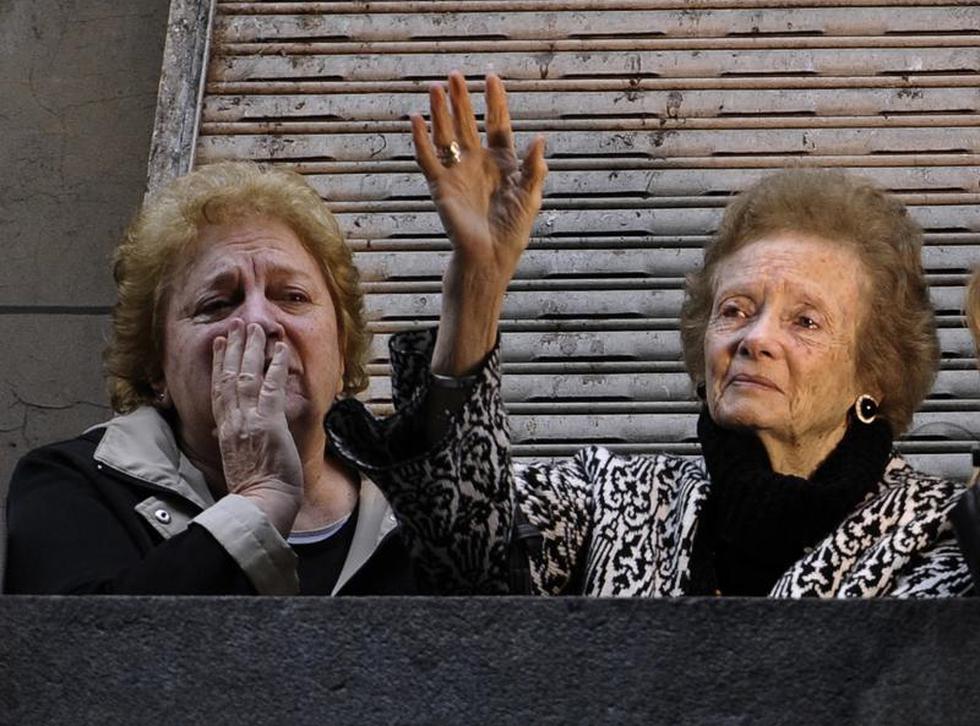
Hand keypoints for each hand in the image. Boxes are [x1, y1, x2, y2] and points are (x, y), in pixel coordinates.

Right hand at [211, 320, 303, 534]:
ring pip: (246, 376)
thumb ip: (228, 441)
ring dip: (252, 349)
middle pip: (228, 376)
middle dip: (233, 348)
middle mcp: (233, 421)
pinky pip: (271, 388)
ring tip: (255, 327)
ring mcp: (249, 420)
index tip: (221, 344)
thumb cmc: (253, 490)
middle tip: (236, 324)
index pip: (219, 390)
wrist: (261, 505)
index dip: (219, 364)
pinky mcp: (268, 423)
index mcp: (224, 430)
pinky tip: (280, 350)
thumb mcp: (234, 461)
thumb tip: (218, 431)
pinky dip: (276, 367)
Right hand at [411, 72, 547, 374]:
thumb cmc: (513, 232)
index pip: (496, 124)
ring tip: (435, 88)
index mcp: (502, 163)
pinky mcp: (441, 186)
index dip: (494, 101)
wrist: (489, 258)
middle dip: (461, 99)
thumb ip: (535, 168)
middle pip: (467, 123)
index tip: (491, 77)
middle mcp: (477, 163)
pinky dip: (421, 139)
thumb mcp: (531, 197)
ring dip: (440, 112)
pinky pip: (428, 158)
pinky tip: (417, 119)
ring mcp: (457, 172)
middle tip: (454, 75)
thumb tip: (540, 139)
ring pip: (446, 134)